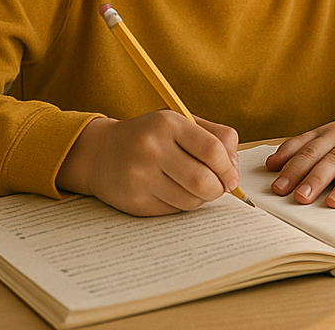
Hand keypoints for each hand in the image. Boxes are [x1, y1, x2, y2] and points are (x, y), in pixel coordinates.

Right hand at [56, 110, 240, 215]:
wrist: (100, 152)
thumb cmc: (150, 135)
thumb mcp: (181, 122)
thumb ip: (215, 137)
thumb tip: (233, 168)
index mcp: (168, 123)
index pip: (211, 149)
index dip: (228, 167)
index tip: (232, 177)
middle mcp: (152, 149)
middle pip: (203, 180)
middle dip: (219, 189)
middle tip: (220, 187)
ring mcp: (141, 177)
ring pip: (190, 200)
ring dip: (201, 199)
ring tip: (196, 187)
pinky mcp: (134, 201)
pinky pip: (173, 211)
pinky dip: (182, 205)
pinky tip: (174, 192)